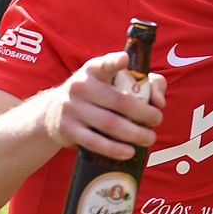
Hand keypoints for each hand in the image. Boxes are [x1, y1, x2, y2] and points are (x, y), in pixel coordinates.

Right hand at [42, 51, 167, 159]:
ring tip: (150, 138)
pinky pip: (94, 142)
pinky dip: (114, 149)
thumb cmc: (96, 95)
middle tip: (157, 120)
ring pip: (109, 123)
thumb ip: (144, 84)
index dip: (115, 61)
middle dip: (144, 113)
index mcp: (93, 70)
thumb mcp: (112, 82)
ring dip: (134, 133)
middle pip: (119, 100)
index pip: (104, 63)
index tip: (125, 60)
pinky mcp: (68, 129)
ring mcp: (72, 108)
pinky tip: (129, 152)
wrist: (53, 112)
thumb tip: (159, 102)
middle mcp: (80, 86)